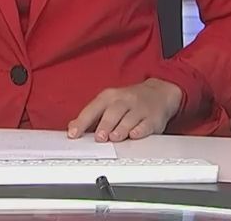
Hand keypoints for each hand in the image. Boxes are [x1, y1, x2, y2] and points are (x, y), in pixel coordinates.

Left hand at [67, 79, 182, 142]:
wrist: (159, 93)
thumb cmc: (129, 101)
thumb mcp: (109, 102)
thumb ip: (91, 115)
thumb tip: (72, 127)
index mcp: (109, 97)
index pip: (93, 109)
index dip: (82, 122)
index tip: (73, 133)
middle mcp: (124, 101)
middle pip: (113, 112)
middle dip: (105, 125)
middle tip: (99, 138)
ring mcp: (139, 108)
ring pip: (129, 119)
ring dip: (121, 129)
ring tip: (114, 138)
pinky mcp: (153, 118)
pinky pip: (146, 124)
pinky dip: (140, 130)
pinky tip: (134, 135)